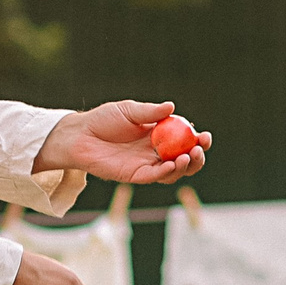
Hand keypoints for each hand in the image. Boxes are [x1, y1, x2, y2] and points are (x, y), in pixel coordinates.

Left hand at [36, 100, 211, 184]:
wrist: (80, 136)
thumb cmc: (103, 119)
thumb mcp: (128, 110)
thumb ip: (150, 112)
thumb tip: (172, 107)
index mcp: (159, 134)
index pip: (185, 140)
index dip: (198, 140)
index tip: (205, 136)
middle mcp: (156, 152)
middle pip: (184, 159)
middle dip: (197, 157)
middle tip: (200, 149)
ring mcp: (146, 165)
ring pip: (173, 172)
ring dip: (185, 166)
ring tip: (187, 156)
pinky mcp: (135, 176)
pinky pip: (155, 177)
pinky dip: (167, 173)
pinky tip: (173, 164)